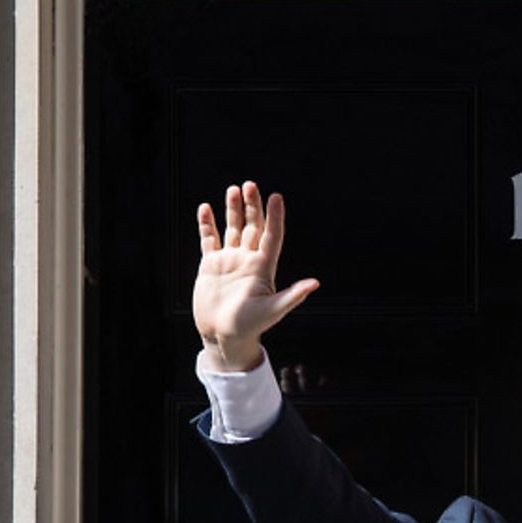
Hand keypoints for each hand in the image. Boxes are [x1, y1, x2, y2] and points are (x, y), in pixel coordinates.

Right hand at [194, 180, 320, 370]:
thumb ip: (293, 296)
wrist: (223, 337)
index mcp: (264, 267)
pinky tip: (206, 208)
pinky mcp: (211, 265)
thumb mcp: (273, 310)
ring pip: (232, 229)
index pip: (272, 236)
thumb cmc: (250, 327)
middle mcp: (248, 260)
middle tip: (251, 185)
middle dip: (252, 206)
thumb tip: (315, 283)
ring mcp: (229, 261)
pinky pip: (209, 239)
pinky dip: (207, 224)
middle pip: (253, 227)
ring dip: (233, 210)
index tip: (276, 197)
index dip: (275, 217)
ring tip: (233, 189)